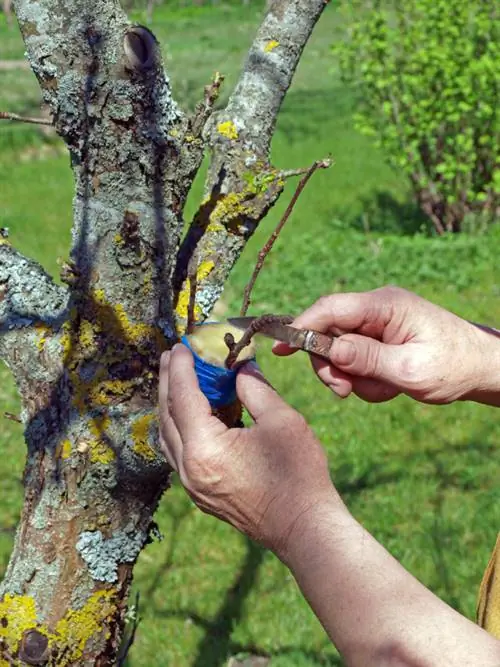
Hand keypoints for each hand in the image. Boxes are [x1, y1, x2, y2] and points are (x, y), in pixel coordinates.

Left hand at [158, 344, 338, 557]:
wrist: (305, 529)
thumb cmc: (299, 475)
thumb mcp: (281, 421)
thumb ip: (254, 389)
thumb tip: (241, 367)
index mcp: (205, 449)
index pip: (183, 398)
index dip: (180, 368)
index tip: (181, 345)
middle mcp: (189, 469)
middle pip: (168, 416)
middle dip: (169, 382)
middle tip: (171, 355)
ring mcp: (192, 485)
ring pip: (168, 436)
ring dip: (171, 405)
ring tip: (177, 379)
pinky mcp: (201, 494)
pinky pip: (178, 453)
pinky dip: (180, 427)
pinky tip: (192, 414)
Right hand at [273, 286, 499, 403]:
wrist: (480, 369)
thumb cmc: (453, 366)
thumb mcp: (410, 368)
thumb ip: (368, 359)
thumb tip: (331, 350)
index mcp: (385, 305)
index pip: (330, 308)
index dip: (302, 326)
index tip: (280, 348)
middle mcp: (377, 309)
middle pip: (328, 332)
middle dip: (331, 365)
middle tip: (344, 391)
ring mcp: (377, 324)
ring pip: (339, 350)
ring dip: (351, 376)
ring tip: (382, 389)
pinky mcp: (378, 339)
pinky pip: (354, 359)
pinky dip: (364, 378)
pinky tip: (388, 385)